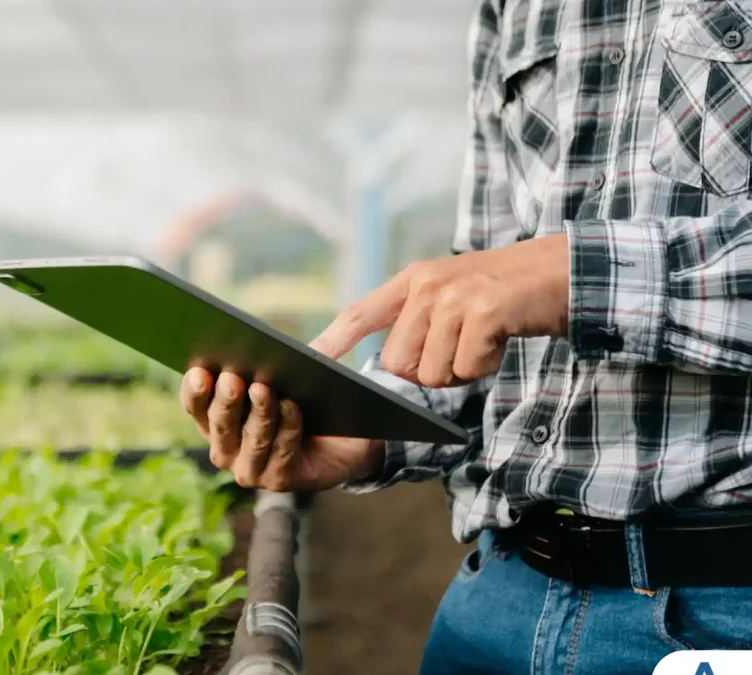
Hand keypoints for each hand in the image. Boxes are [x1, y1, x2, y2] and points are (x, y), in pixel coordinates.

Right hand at [179, 368, 383, 491]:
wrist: (341, 442)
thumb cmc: (304, 402)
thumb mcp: (283, 376)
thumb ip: (272, 362)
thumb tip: (268, 347)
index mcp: (215, 421)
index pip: (195, 405)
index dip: (194, 390)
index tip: (200, 371)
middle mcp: (225, 450)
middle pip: (220, 424)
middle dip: (226, 400)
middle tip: (231, 379)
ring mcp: (250, 469)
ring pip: (252, 439)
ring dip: (258, 413)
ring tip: (263, 389)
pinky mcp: (279, 480)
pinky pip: (282, 451)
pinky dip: (288, 427)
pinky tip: (292, 406)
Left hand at [310, 233, 568, 387]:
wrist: (562, 271)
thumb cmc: (504, 295)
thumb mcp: (452, 296)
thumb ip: (417, 322)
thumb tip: (391, 367)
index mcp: (413, 281)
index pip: (360, 313)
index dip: (332, 340)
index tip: (309, 361)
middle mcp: (427, 286)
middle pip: (398, 362)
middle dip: (428, 371)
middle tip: (460, 347)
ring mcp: (454, 297)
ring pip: (432, 372)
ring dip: (461, 369)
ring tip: (482, 340)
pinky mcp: (483, 312)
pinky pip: (466, 367)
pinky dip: (486, 365)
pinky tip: (499, 340)